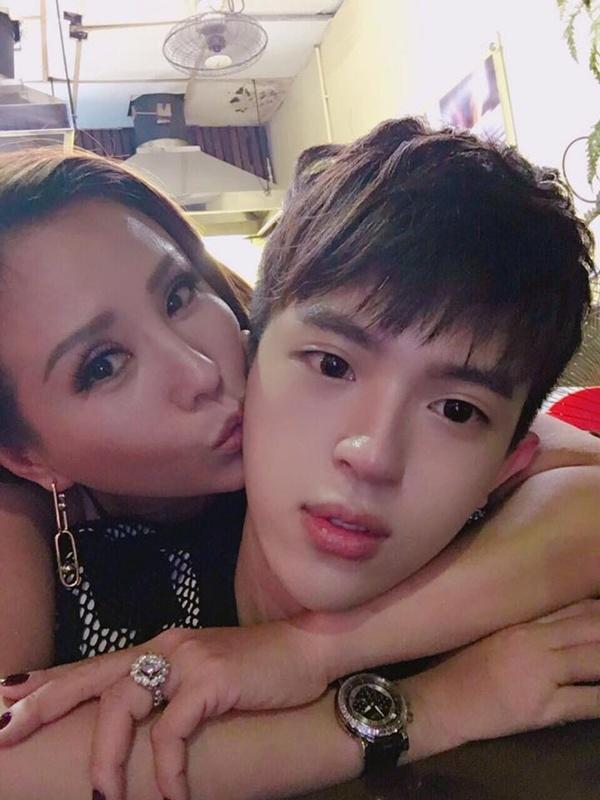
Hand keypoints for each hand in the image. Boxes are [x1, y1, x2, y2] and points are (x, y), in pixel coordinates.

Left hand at [0, 621, 328, 799]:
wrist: (308, 650)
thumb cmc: (257, 673)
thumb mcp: (203, 679)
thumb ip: (167, 694)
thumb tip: (135, 730)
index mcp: (158, 648)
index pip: (92, 666)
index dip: (48, 684)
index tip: (7, 701)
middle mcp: (164, 647)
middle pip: (91, 678)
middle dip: (44, 706)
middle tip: (5, 733)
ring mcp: (186, 659)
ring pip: (122, 706)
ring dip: (107, 760)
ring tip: (106, 798)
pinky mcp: (211, 678)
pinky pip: (172, 731)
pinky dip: (167, 770)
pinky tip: (175, 797)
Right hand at [404, 599, 599, 753]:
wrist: (438, 701)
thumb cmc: (463, 668)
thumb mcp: (497, 637)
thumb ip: (531, 629)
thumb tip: (569, 624)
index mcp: (523, 623)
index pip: (577, 609)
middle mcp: (535, 641)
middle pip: (591, 628)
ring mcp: (540, 674)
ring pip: (594, 660)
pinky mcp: (541, 708)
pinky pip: (586, 702)